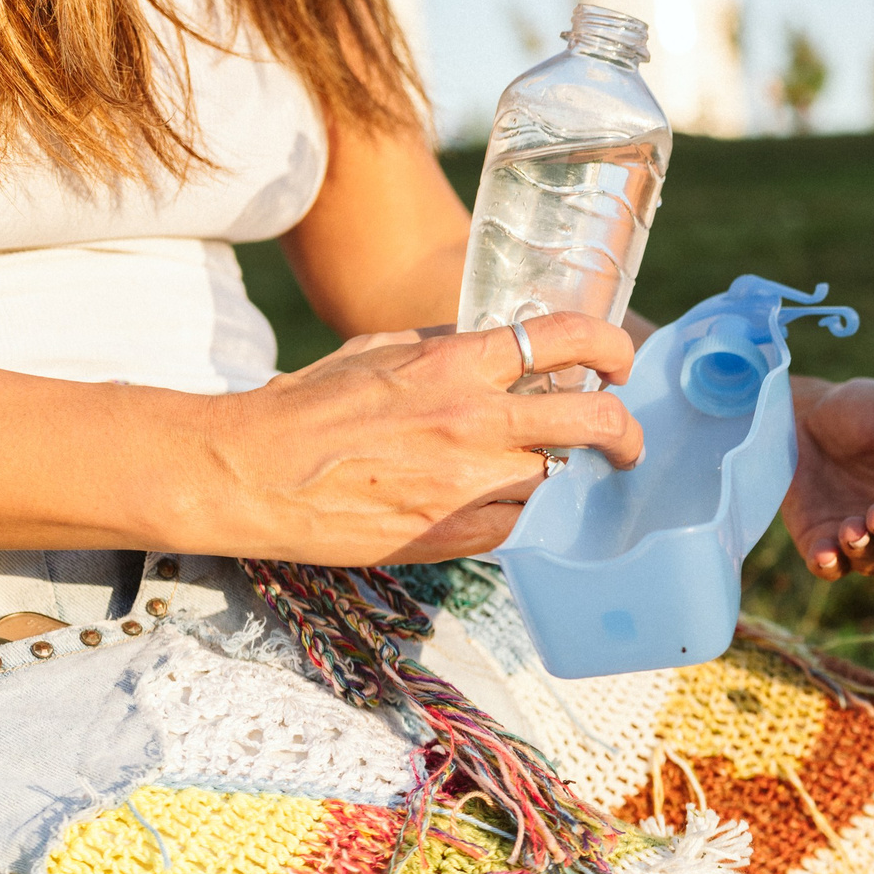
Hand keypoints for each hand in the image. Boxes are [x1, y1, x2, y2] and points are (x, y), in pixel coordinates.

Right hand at [187, 313, 641, 563]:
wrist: (250, 474)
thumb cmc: (308, 407)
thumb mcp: (380, 351)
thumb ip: (447, 346)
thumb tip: (500, 343)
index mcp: (456, 363)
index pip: (567, 339)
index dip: (610, 348)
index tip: (617, 362)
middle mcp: (473, 421)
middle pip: (594, 421)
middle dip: (623, 430)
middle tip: (622, 440)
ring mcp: (469, 483)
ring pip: (559, 479)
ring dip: (562, 476)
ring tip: (548, 473)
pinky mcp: (455, 533)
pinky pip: (521, 525)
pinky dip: (522, 515)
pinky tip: (504, 505)